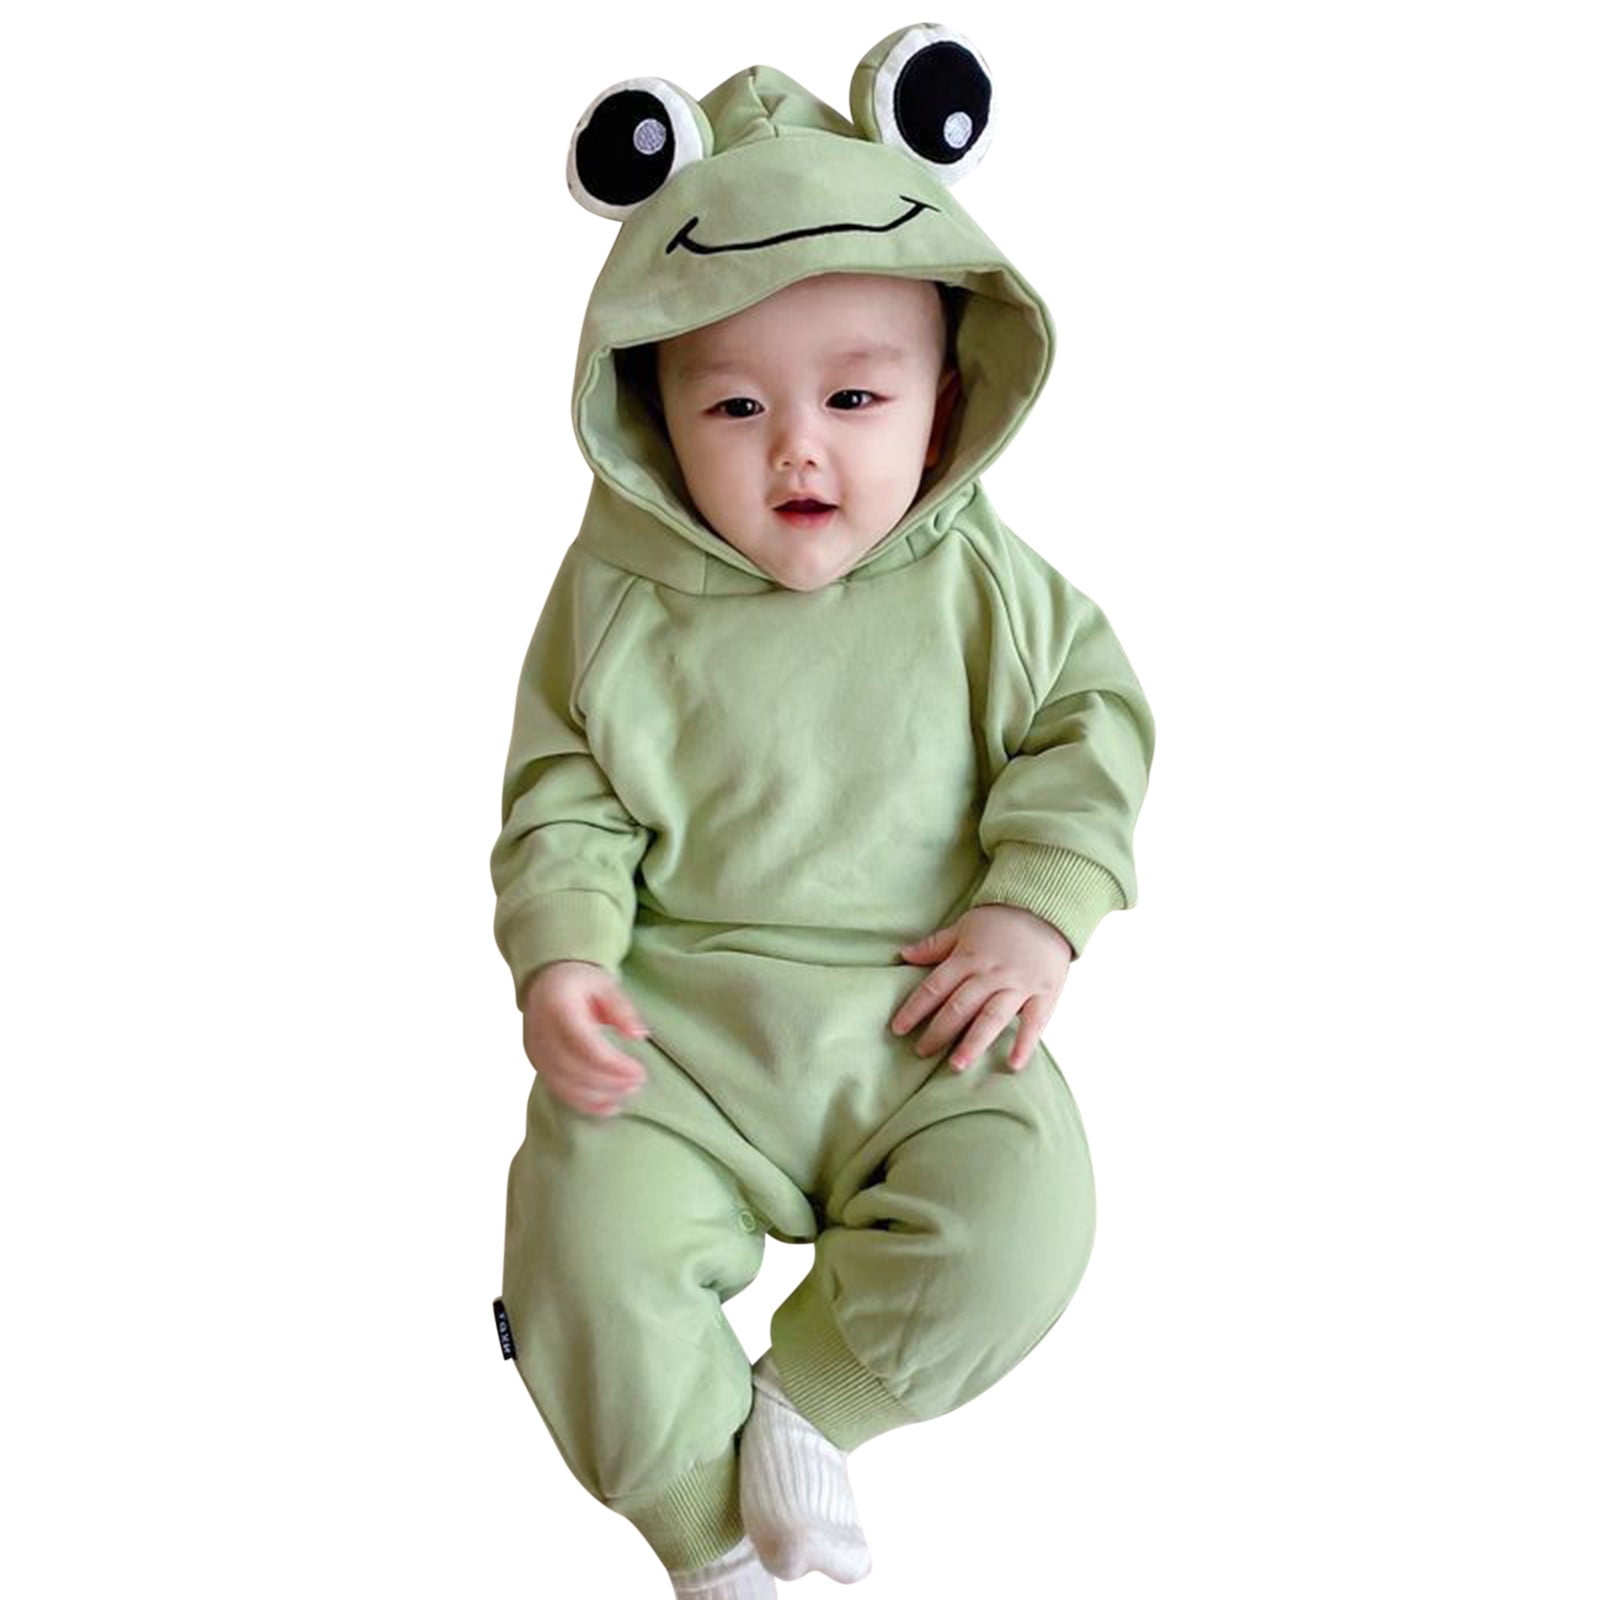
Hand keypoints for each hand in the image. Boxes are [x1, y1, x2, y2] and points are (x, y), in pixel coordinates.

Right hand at [521, 961, 652, 1116]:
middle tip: (638, 1082)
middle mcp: (541, 1032)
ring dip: (600, 1095)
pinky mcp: (537, 1064)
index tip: (639, 1071)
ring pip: (566, 1085)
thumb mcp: (604, 983)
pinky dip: (585, 1103)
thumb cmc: (578, 982)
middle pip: (575, 1069)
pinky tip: (609, 1107)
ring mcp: (536, 1051)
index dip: (614, 1064)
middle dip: (610, 1082)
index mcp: (558, 1008)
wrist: (545, 982)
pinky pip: (559, 1090)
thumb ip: (621, 1008)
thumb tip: (638, 1034)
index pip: (585, 1045)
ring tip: (628, 1092)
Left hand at [890, 904, 1073, 1072]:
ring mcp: (1018, 984)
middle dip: (939, 1031)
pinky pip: (1035, 1021)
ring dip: (973, 1041)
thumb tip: (903, 954)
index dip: (915, 1008)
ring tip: (957, 1065)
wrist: (1046, 909)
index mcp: (967, 957)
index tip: (897, 1029)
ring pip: (991, 1016)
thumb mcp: (964, 926)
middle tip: (921, 1053)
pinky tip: (1014, 1065)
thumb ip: (935, 945)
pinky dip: (1025, 1043)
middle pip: (959, 1005)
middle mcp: (990, 973)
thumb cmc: (1001, 920)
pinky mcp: (1044, 993)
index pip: (935, 986)